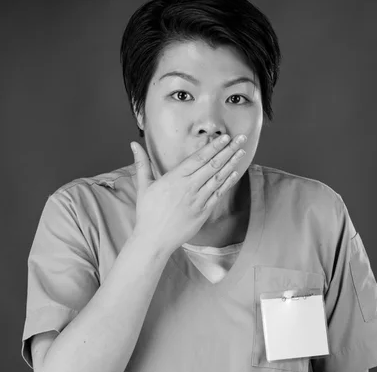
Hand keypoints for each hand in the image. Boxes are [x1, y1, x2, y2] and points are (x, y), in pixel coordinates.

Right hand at [130, 134, 246, 254]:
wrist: (154, 240)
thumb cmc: (147, 213)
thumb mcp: (144, 186)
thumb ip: (142, 163)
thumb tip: (133, 144)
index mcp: (175, 178)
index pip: (199, 158)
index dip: (214, 146)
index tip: (225, 137)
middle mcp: (189, 187)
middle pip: (213, 165)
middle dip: (228, 150)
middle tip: (241, 138)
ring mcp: (198, 200)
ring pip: (218, 178)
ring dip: (232, 164)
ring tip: (242, 152)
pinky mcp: (204, 212)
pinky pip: (218, 194)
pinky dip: (228, 183)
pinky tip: (235, 173)